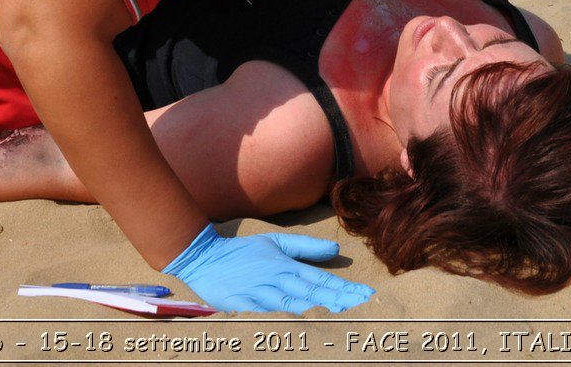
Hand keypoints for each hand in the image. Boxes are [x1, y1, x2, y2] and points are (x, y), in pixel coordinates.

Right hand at [163, 223, 374, 313]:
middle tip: (363, 308)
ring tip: (341, 319)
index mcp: (286, 265)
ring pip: (293, 306)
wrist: (204, 257)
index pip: (321, 279)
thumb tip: (335, 248)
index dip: (344, 287)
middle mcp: (277, 279)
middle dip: (339, 301)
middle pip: (313, 293)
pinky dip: (282, 322)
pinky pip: (266, 316)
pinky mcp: (242, 305)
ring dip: (317, 313)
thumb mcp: (275, 242)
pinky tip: (299, 328)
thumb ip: (305, 247)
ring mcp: (259, 293)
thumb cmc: (243, 252)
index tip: (366, 294)